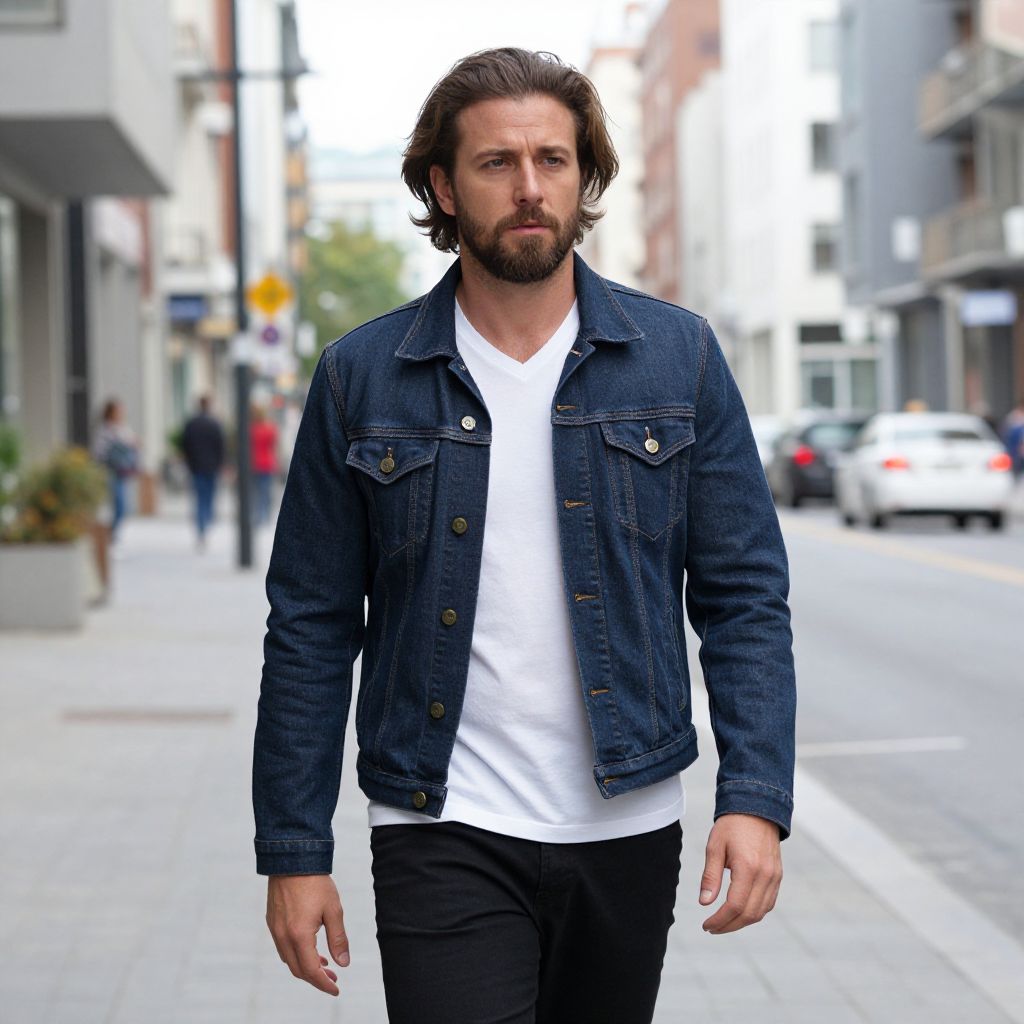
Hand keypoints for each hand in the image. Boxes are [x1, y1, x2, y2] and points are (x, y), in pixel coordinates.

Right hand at [266, 874, 349, 995]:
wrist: (292, 858)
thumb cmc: (315, 882)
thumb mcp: (333, 910)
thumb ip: (338, 938)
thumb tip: (343, 963)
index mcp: (299, 935)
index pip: (311, 971)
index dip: (324, 984)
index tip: (336, 989)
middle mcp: (283, 936)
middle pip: (298, 970)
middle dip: (316, 978)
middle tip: (333, 979)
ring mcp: (275, 929)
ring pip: (289, 960)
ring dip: (305, 967)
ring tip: (324, 964)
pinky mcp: (272, 921)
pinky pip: (283, 947)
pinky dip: (296, 954)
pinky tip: (309, 948)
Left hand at [698, 813, 782, 933]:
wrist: (757, 808)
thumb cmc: (732, 826)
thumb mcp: (715, 846)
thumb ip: (710, 876)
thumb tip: (704, 903)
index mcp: (748, 867)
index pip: (734, 906)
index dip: (720, 920)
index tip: (706, 925)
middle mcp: (765, 875)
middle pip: (749, 914)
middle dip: (729, 926)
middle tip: (712, 928)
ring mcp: (775, 877)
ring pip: (761, 912)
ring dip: (742, 922)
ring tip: (723, 923)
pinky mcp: (778, 876)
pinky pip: (768, 903)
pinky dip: (754, 912)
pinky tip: (740, 912)